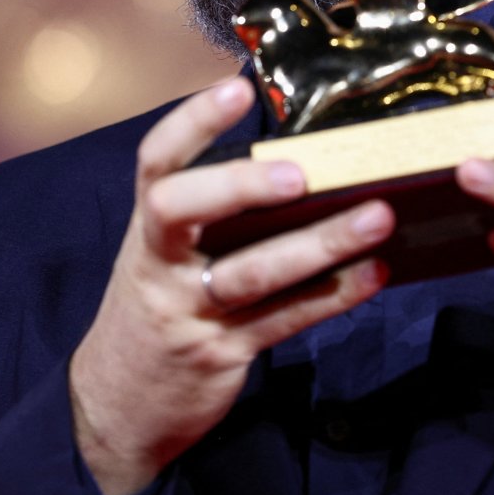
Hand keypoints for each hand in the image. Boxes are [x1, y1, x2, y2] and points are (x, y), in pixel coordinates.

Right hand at [69, 76, 393, 494]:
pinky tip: (373, 272)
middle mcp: (159, 263)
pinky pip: (285, 320)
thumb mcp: (166, 253)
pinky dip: (334, 294)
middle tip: (301, 173)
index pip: (156, 162)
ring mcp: (188, 311)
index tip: (237, 89)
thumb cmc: (160, 305)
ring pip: (253, 273)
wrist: (116, 405)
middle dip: (239, 186)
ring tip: (378, 216)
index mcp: (149, 226)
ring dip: (321, 243)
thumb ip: (214, 213)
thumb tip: (302, 163)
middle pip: (179, 210)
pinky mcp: (222, 354)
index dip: (192, 122)